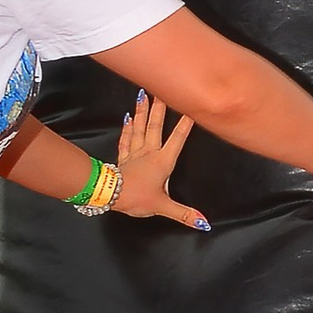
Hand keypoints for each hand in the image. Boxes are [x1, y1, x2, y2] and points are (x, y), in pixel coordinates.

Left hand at [111, 91, 209, 229]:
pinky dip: (127, 127)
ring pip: (140, 128)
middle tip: (162, 90)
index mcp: (162, 161)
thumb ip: (184, 214)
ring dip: (143, 112)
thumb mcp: (163, 207)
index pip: (177, 140)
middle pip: (155, 127)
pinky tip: (127, 117)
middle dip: (160, 108)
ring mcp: (134, 153)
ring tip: (144, 95)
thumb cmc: (136, 197)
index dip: (185, 124)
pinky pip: (126, 139)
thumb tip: (204, 222)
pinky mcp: (123, 158)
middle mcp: (149, 153)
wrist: (108, 195)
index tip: (191, 107)